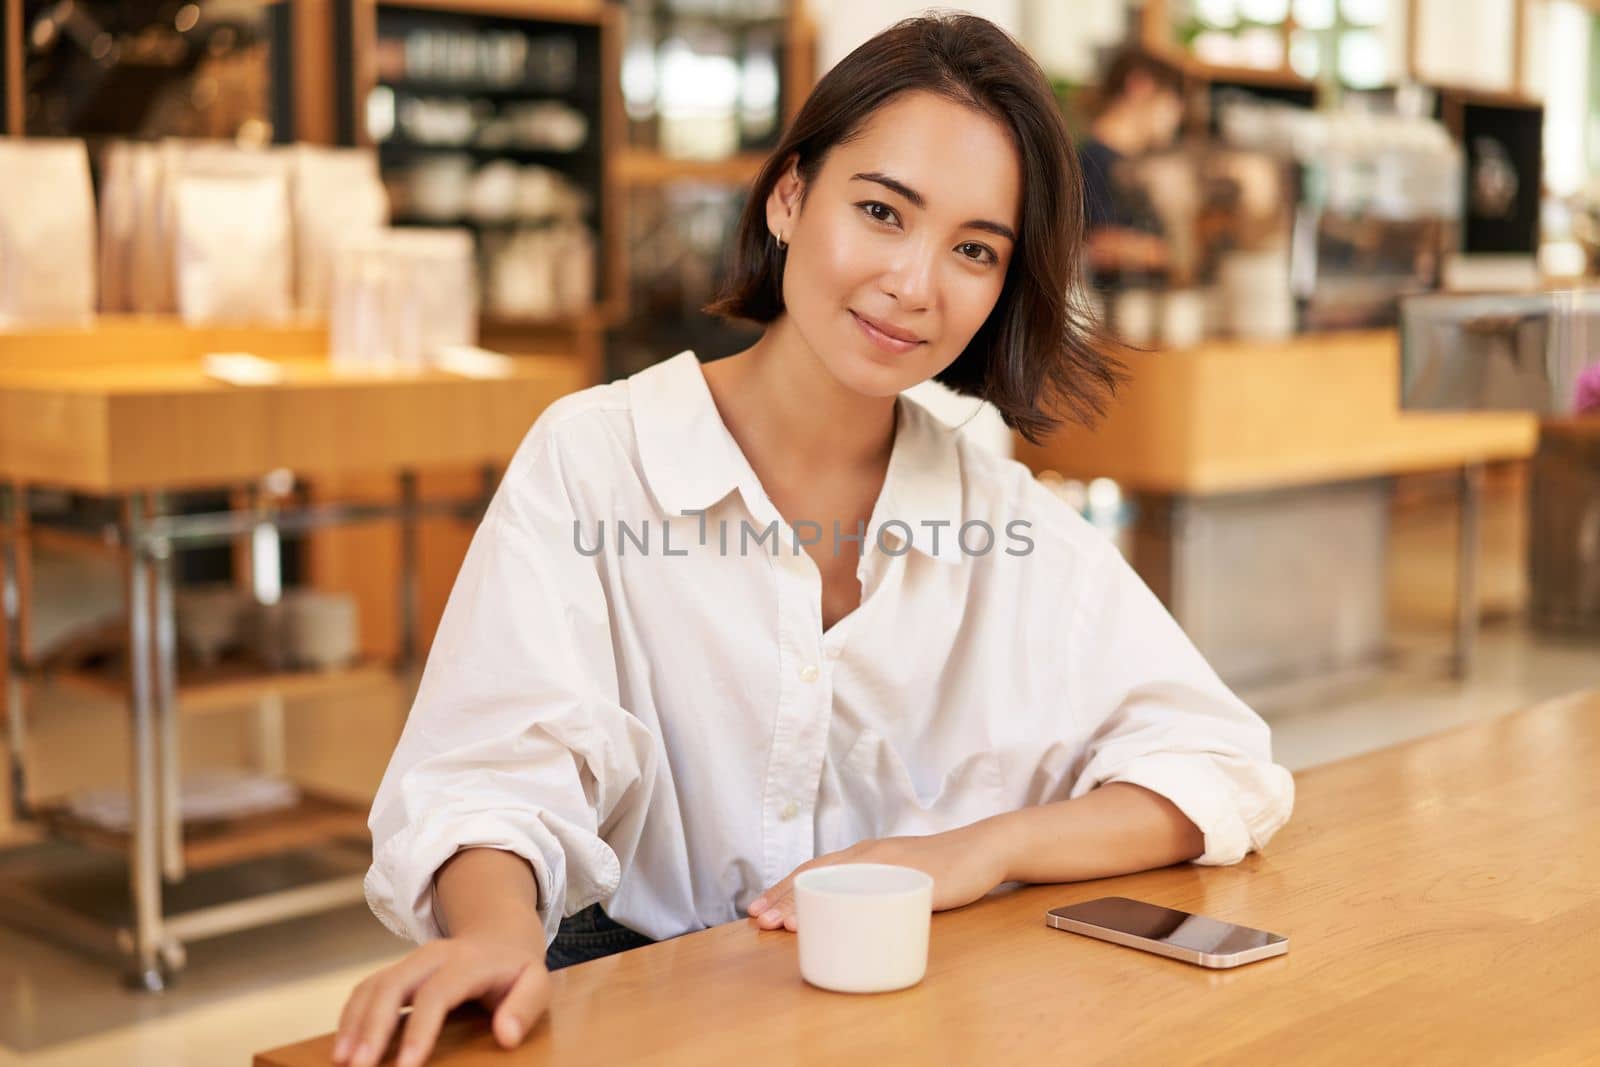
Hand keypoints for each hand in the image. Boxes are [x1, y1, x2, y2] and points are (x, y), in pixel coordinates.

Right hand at [333, 933, 550, 1066]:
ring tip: (341, 1061)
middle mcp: (433, 956)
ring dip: (353, 1023)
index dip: (419, 1030)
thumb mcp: (537, 983)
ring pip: (373, 985)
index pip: (437, 994)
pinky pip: (366, 988)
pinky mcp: (398, 971)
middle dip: (372, 1027)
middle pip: (393, 985)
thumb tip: (506, 1036)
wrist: (499, 935)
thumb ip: (525, 1007)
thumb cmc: (516, 969)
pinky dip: (350, 1016)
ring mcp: (411, 961)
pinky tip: (343, 1045)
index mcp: (468, 961)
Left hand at [746, 822, 1009, 931]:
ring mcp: (892, 864)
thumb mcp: (900, 879)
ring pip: (838, 880)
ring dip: (808, 901)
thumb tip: (848, 922)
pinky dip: (851, 903)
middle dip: (784, 897)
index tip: (756, 910)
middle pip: (818, 874)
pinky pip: (876, 890)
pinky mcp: (914, 878)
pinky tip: (837, 916)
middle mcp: (871, 855)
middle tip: (757, 919)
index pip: (814, 870)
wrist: (986, 850)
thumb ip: (875, 893)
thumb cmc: (942, 869)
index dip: (782, 889)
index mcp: (864, 856)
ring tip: (783, 922)